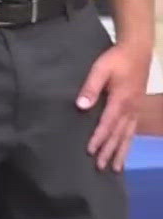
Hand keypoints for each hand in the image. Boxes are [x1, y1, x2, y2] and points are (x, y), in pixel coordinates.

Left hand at [79, 40, 150, 170]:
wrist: (137, 51)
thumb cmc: (116, 59)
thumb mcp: (100, 70)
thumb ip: (90, 88)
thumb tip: (81, 106)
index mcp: (120, 101)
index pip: (107, 124)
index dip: (99, 138)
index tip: (90, 151)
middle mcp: (130, 109)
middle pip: (119, 135)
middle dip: (109, 151)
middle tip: (100, 168)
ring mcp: (136, 109)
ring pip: (128, 135)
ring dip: (120, 152)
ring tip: (114, 167)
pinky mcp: (137, 107)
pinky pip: (133, 130)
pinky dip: (128, 142)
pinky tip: (124, 150)